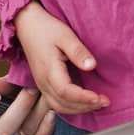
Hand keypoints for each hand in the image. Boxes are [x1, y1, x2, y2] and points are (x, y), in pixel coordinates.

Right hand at [0, 78, 55, 134]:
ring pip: (24, 131)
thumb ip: (3, 83)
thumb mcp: (16, 79)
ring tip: (45, 95)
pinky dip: (46, 127)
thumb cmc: (31, 81)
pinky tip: (52, 114)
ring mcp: (22, 134)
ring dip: (36, 111)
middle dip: (18, 108)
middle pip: (3, 129)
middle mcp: (6, 124)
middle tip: (30, 90)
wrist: (55, 87)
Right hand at [11, 1, 109, 116]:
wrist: (28, 25)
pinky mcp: (43, 84)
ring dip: (78, 109)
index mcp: (48, 70)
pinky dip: (70, 107)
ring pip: (59, 106)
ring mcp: (41, 85)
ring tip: (98, 104)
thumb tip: (92, 66)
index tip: (101, 97)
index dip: (84, 98)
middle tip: (105, 102)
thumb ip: (78, 52)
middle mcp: (43, 82)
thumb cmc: (47, 28)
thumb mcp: (65, 35)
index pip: (66, 92)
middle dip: (85, 106)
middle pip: (63, 104)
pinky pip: (55, 103)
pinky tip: (83, 103)